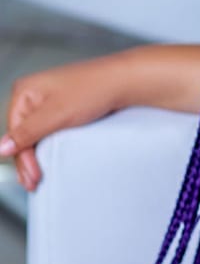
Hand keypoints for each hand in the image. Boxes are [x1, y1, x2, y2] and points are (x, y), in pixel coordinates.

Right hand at [0, 53, 129, 192]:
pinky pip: (48, 129)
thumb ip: (27, 133)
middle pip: (22, 135)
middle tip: (34, 183)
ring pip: (35, 134)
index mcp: (25, 90)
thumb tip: (1, 148)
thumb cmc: (94, 90)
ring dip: (36, 156)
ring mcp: (48, 99)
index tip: (33, 177)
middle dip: (27, 161)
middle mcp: (34, 93)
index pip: (14, 133)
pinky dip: (48, 145)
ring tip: (38, 177)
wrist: (124, 81)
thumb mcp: (56, 115)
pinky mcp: (63, 105)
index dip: (22, 158)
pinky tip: (50, 157)